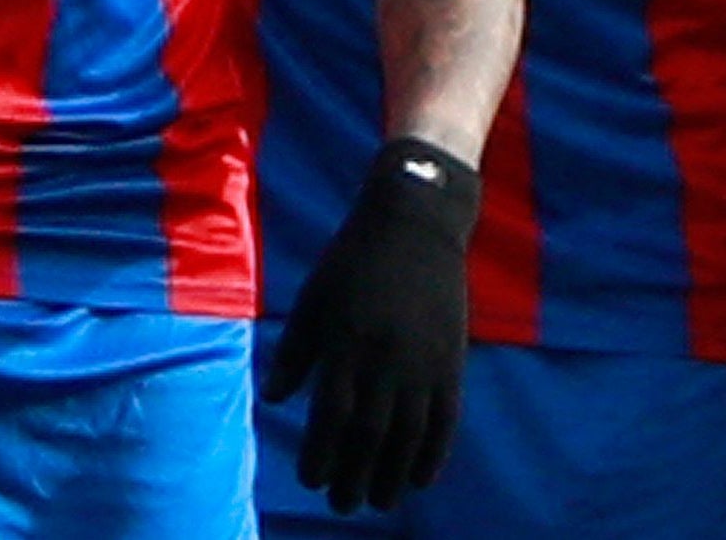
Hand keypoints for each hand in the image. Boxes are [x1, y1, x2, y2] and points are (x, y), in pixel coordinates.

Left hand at [267, 137, 479, 512]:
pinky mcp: (451, 357)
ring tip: (378, 501)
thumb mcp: (314, 296)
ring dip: (392, 475)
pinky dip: (434, 453)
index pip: (331, 417)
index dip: (321, 456)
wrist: (417, 219)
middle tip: (343, 505)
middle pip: (370, 436)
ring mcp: (423, 359)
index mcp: (346, 341)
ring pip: (409, 435)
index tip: (311, 480)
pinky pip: (445, 417)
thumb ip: (295, 351)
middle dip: (353, 477)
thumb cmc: (354, 257)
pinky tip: (421, 479)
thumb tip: (274, 399)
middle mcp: (385, 357)